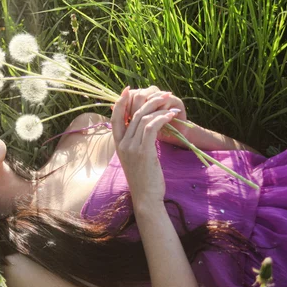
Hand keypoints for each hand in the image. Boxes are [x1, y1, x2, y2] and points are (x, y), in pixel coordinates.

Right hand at [111, 87, 178, 208]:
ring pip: (142, 118)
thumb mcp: (134, 158)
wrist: (145, 197)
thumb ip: (134, 142)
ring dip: (158, 107)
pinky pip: (151, 127)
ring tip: (171, 103)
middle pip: (132, 114)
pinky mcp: (143, 151)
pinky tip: (171, 115)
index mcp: (118, 144)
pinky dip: (162, 118)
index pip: (115, 117)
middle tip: (162, 94)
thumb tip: (141, 128)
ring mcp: (131, 147)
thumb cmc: (143, 178)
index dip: (120, 101)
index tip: (128, 89)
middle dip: (148, 100)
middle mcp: (122, 144)